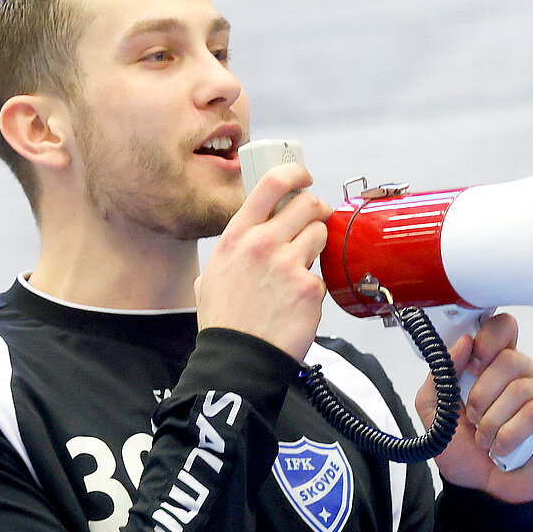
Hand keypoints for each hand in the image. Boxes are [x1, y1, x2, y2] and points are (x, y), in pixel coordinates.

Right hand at [195, 164, 330, 361]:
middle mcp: (263, 243)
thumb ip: (234, 249)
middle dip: (317, 209)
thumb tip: (246, 238)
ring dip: (317, 246)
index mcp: (237, 236)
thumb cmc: (225, 321)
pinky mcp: (309, 288)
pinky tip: (297, 301)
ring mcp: (289, 264)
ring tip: (302, 266)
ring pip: (320, 234)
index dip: (295, 173)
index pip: (272, 183)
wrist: (238, 358)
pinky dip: (314, 286)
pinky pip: (321, 274)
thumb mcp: (211, 274)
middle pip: (308, 203)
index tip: (305, 177)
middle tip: (316, 220)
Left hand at [416, 312, 532, 502]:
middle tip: (473, 418)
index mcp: (495, 364)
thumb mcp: (435, 412)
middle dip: (482, 394)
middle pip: (510, 358)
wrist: (482, 490)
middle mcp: (524, 373)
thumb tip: (463, 343)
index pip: (503, 327)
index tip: (470, 367)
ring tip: (486, 441)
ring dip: (493, 422)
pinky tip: (503, 449)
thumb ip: (440, 376)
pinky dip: (511, 435)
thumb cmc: (464, 451)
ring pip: (521, 388)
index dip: (487, 341)